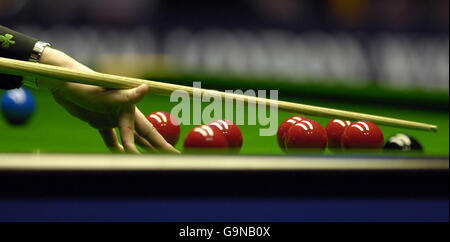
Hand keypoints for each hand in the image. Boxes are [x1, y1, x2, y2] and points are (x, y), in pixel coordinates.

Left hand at [39, 48, 179, 153]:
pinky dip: (115, 146)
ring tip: (151, 159)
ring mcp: (111, 117)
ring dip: (139, 148)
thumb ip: (126, 96)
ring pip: (129, 137)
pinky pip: (109, 137)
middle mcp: (123, 113)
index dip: (161, 144)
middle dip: (157, 148)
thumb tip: (146, 88)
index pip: (148, 131)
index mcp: (129, 107)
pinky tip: (121, 154)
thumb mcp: (104, 94)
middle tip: (172, 158)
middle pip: (143, 135)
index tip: (172, 155)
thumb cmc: (83, 84)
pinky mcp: (98, 120)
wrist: (60, 80)